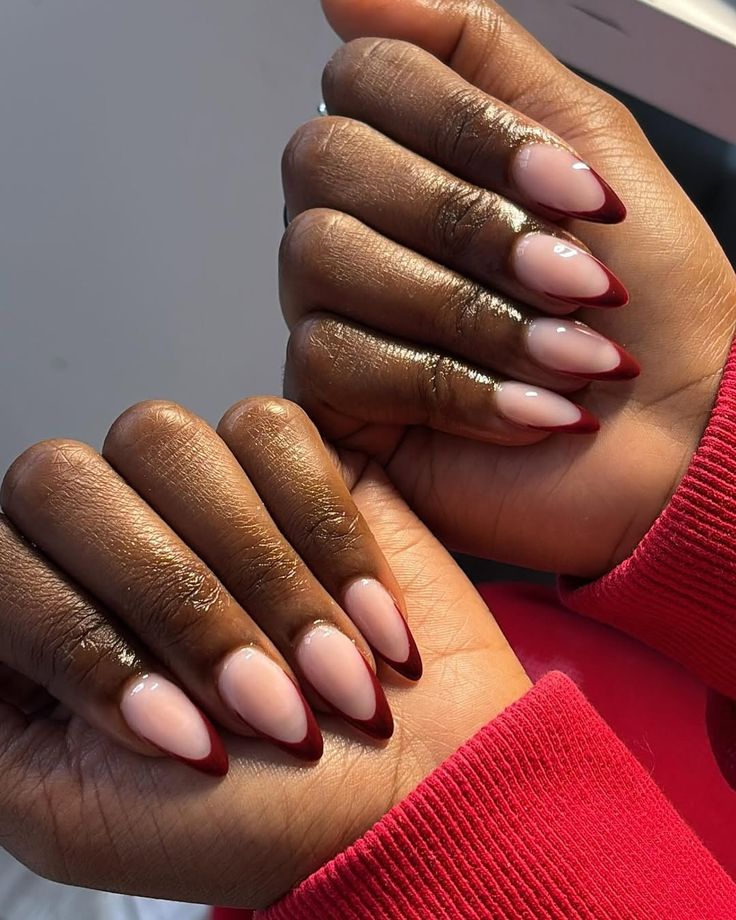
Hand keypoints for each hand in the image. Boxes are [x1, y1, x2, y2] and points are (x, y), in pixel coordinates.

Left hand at [0, 397, 528, 907]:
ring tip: (331, 674)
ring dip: (262, 578)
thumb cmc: (249, 820)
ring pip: (172, 445)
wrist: (410, 801)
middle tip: (267, 707)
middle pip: (67, 481)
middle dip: (179, 606)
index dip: (89, 646)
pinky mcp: (295, 463)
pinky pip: (273, 431)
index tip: (188, 739)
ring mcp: (201, 487)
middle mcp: (108, 530)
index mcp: (38, 609)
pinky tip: (370, 622)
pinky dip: (327, 532)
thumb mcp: (63, 809)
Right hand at [280, 0, 735, 577]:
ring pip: (325, 258)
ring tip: (564, 352)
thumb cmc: (649, 301)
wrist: (672, 433)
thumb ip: (475, 50)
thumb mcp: (585, 138)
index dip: (467, 128)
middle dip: (468, 223)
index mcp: (411, 154)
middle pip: (327, 162)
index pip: (368, 76)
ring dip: (469, 309)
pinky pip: (334, 357)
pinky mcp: (331, 394)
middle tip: (570, 277)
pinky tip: (525, 409)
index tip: (571, 189)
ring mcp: (333, 307)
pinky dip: (451, 384)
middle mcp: (356, 222)